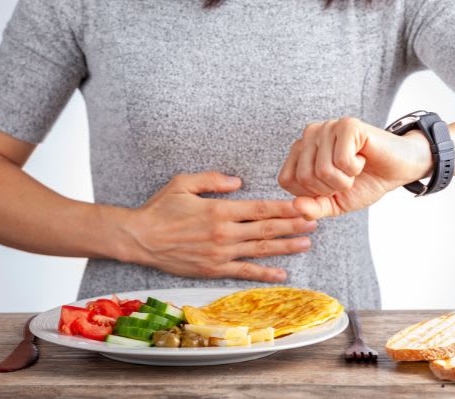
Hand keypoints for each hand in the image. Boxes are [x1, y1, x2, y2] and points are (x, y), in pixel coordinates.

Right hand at [119, 171, 316, 281]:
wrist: (140, 238)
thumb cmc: (160, 209)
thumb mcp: (183, 183)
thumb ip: (213, 179)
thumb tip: (238, 182)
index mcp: (219, 210)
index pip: (260, 209)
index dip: (284, 208)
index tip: (303, 206)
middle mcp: (224, 233)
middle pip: (266, 230)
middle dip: (293, 226)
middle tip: (314, 222)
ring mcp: (220, 253)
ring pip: (260, 251)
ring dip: (285, 247)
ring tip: (306, 243)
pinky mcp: (214, 269)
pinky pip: (244, 272)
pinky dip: (264, 273)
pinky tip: (281, 274)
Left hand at [278, 117, 431, 218]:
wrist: (397, 171)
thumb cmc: (364, 183)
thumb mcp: (335, 204)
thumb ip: (314, 208)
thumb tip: (296, 207)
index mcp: (300, 151)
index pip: (286, 180)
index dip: (311, 193)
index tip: (331, 186)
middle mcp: (310, 135)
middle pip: (304, 176)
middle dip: (330, 188)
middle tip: (346, 178)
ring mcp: (328, 127)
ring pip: (323, 170)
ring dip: (345, 179)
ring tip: (354, 168)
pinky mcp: (347, 125)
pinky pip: (342, 160)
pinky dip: (355, 168)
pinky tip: (362, 158)